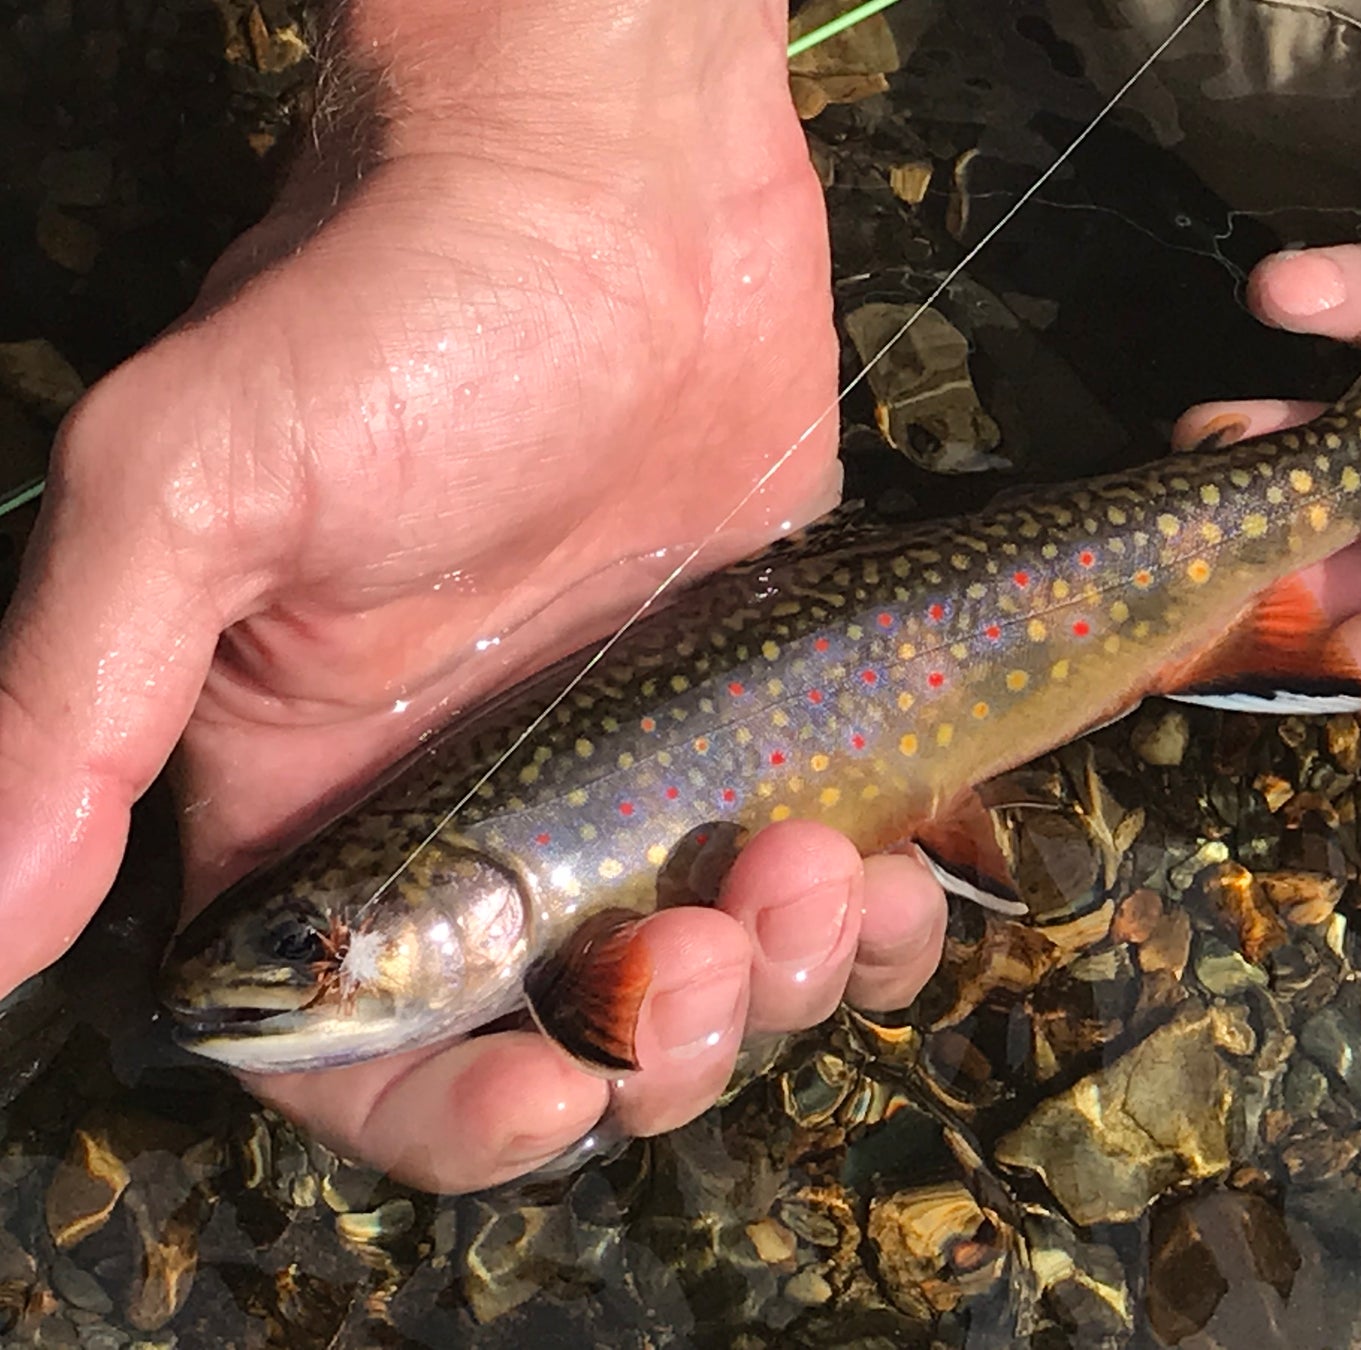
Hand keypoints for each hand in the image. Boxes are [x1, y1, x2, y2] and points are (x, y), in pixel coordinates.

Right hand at [0, 0, 945, 1189]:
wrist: (614, 178)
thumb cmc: (396, 307)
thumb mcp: (192, 491)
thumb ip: (75, 711)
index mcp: (323, 803)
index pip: (366, 1054)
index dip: (451, 1115)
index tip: (548, 1094)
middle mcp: (482, 814)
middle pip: (572, 1036)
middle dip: (653, 1042)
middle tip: (705, 941)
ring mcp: (640, 773)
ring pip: (719, 977)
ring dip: (782, 982)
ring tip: (815, 875)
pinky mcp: (765, 717)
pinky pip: (833, 884)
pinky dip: (873, 915)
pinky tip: (889, 867)